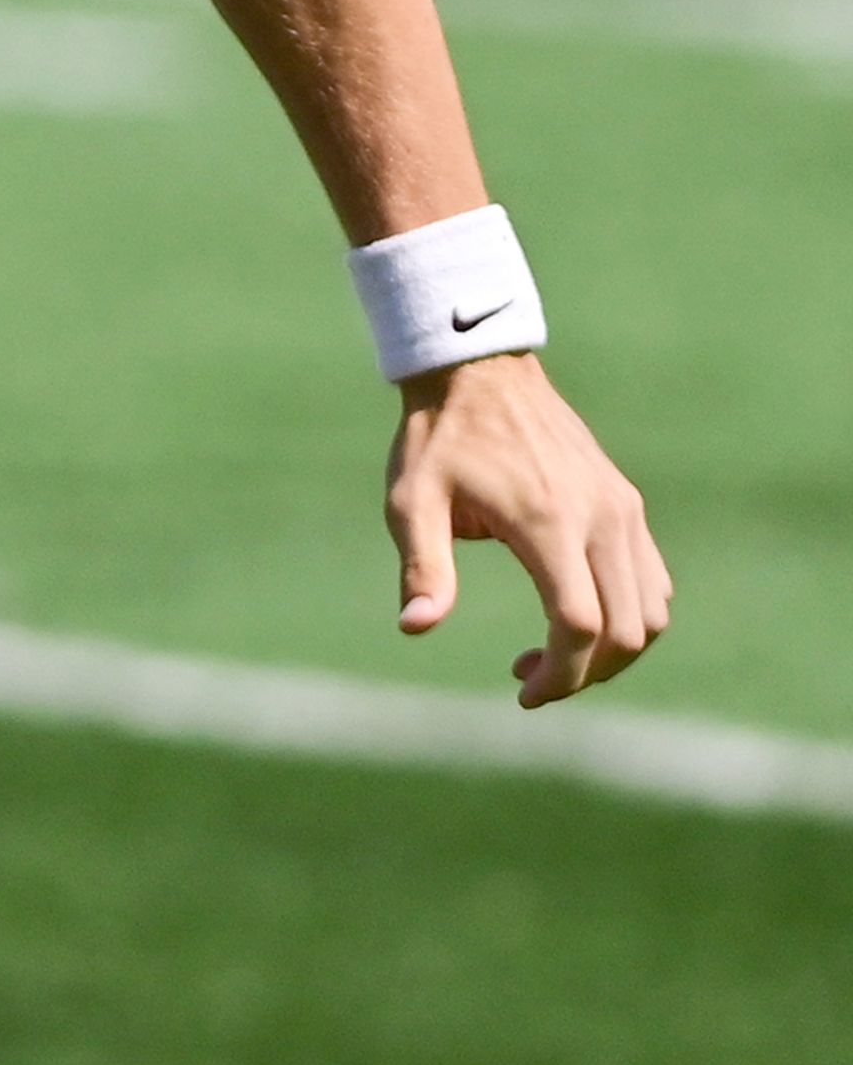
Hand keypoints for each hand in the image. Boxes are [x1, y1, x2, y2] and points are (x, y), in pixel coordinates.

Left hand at [385, 349, 671, 705]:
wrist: (480, 372)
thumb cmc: (439, 439)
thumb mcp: (411, 502)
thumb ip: (422, 568)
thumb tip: (416, 628)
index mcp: (548, 522)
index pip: (580, 625)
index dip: (559, 675)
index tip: (522, 693)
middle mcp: (601, 518)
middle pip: (628, 630)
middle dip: (587, 675)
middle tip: (532, 683)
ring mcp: (622, 509)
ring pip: (652, 610)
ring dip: (614, 651)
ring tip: (555, 655)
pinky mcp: (627, 503)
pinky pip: (652, 580)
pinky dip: (630, 616)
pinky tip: (578, 617)